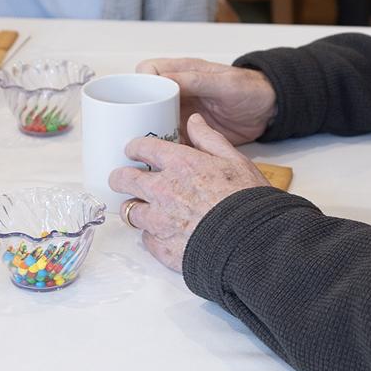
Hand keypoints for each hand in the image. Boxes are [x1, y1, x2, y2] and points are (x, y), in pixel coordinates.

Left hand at [113, 113, 270, 271]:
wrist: (251, 243)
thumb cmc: (247, 202)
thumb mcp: (235, 160)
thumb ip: (209, 139)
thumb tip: (195, 121)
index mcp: (180, 165)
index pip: (143, 148)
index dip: (134, 148)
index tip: (132, 150)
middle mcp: (163, 191)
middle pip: (124, 180)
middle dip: (120, 177)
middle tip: (123, 179)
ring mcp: (159, 221)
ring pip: (130, 211)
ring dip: (135, 208)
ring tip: (144, 209)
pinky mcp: (161, 248)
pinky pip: (145, 239)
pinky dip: (152, 235)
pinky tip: (163, 232)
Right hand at [133, 57, 276, 143]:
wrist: (267, 110)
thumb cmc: (248, 88)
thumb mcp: (222, 82)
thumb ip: (194, 80)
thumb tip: (164, 79)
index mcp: (182, 72)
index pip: (148, 72)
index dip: (140, 83)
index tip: (139, 99)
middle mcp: (178, 92)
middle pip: (145, 100)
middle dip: (138, 113)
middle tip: (137, 128)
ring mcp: (182, 112)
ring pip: (154, 121)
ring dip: (149, 132)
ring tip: (146, 146)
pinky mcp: (190, 132)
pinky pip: (170, 139)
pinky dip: (165, 147)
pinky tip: (163, 157)